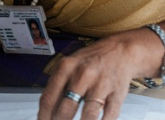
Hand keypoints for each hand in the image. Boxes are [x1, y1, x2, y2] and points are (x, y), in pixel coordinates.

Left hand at [38, 34, 156, 119]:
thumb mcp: (69, 65)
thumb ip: (57, 86)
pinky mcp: (117, 94)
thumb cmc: (92, 61)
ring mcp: (101, 85)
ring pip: (88, 116)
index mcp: (66, 68)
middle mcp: (83, 75)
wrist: (121, 51)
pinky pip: (108, 116)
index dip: (43, 116)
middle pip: (66, 109)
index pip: (48, 98)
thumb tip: (46, 111)